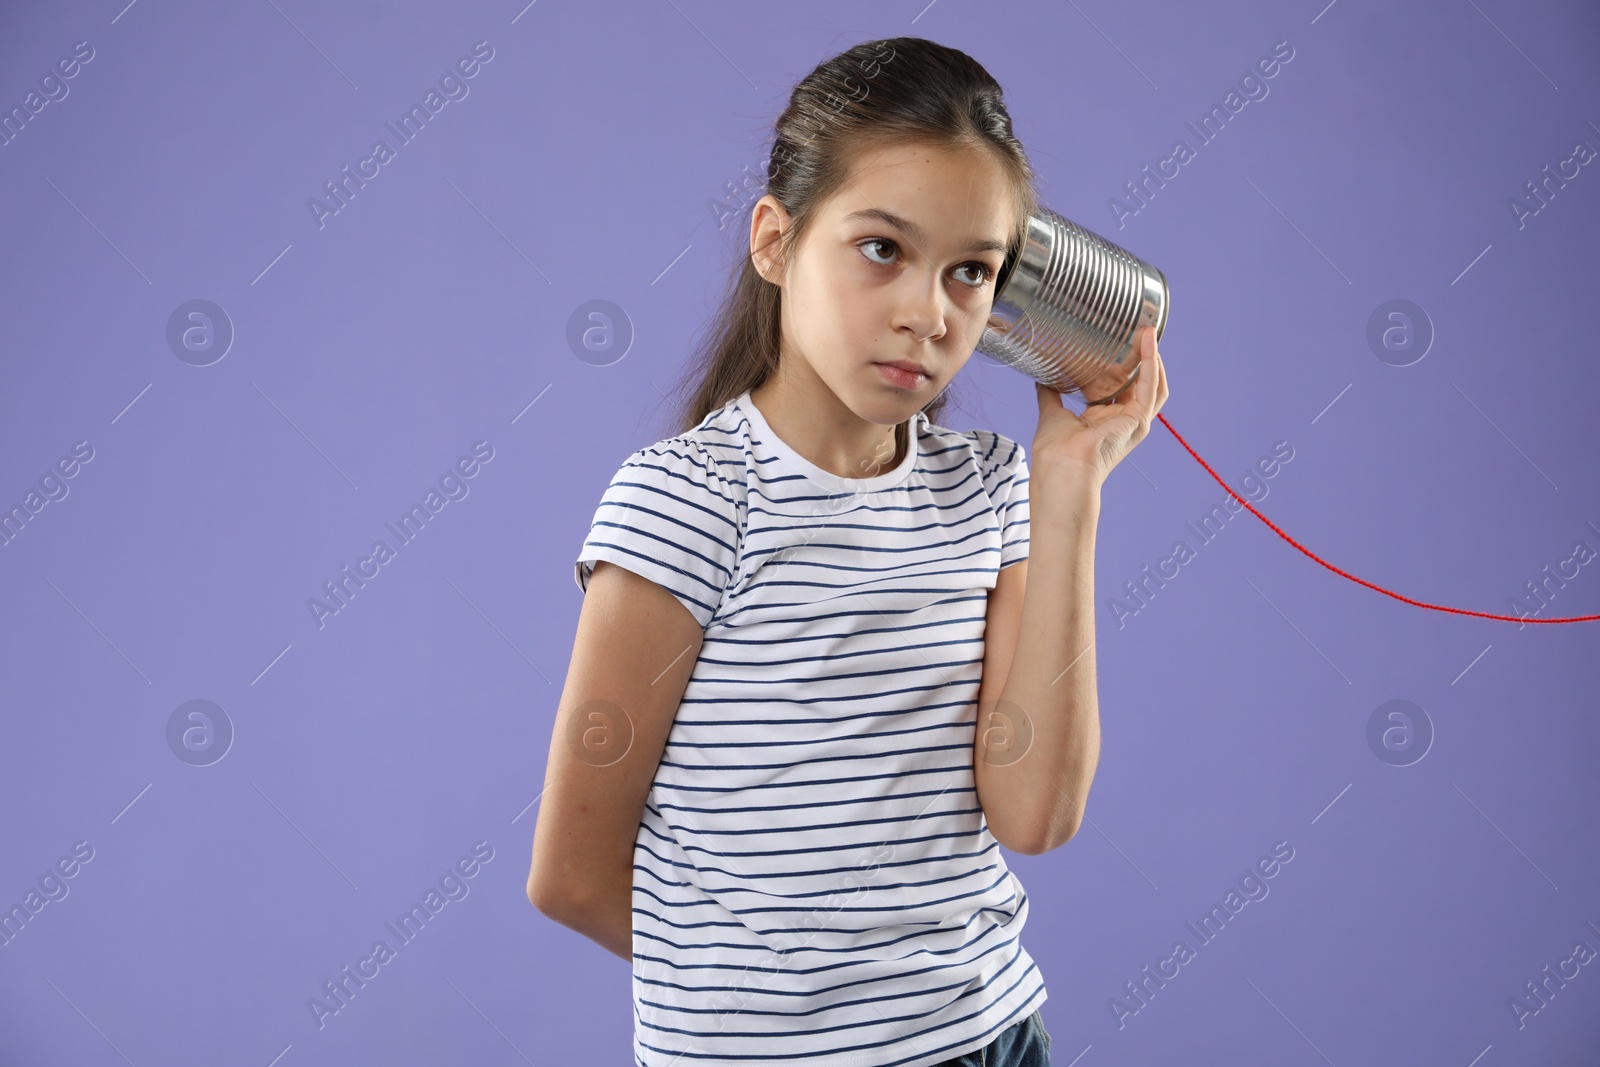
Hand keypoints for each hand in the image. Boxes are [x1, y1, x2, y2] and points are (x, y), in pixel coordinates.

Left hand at [1032, 324, 1168, 488]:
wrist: (1061, 469)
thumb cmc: (1055, 451)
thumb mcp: (1052, 413)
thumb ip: (1050, 393)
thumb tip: (1042, 375)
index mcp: (1104, 419)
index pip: (1121, 386)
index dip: (1123, 364)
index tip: (1119, 340)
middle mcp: (1123, 420)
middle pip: (1140, 382)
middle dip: (1142, 357)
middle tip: (1138, 331)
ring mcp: (1134, 422)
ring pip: (1152, 382)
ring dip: (1152, 355)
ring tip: (1148, 330)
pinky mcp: (1138, 420)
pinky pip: (1151, 386)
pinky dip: (1151, 363)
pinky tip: (1147, 342)